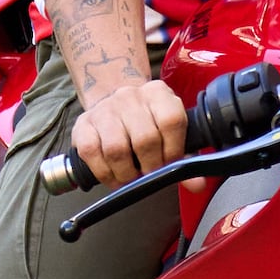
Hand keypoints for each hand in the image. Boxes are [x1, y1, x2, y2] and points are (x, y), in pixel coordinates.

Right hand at [65, 68, 190, 194]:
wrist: (112, 105)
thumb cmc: (146, 123)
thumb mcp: (169, 133)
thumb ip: (183, 158)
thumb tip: (196, 184)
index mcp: (157, 93)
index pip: (172, 121)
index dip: (173, 150)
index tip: (170, 164)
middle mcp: (129, 96)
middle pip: (145, 139)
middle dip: (150, 167)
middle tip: (150, 174)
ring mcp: (104, 109)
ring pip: (116, 149)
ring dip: (126, 173)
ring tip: (131, 177)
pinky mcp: (82, 125)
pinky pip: (91, 154)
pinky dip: (104, 173)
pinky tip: (113, 176)